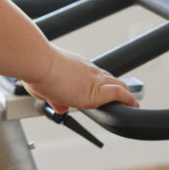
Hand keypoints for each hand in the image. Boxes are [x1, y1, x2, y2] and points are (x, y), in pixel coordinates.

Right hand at [22, 48, 139, 115]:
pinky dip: (128, 100)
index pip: (94, 74)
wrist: (38, 62)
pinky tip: (134, 105)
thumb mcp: (42, 86)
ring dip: (125, 94)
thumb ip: (53, 97)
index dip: (100, 83)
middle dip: (117, 87)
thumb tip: (60, 107)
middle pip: (109, 78)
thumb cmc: (35, 68)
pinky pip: (119, 94)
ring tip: (132, 103)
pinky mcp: (96, 91)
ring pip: (118, 84)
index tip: (102, 88)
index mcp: (76, 66)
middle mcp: (88, 71)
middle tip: (123, 96)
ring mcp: (93, 80)